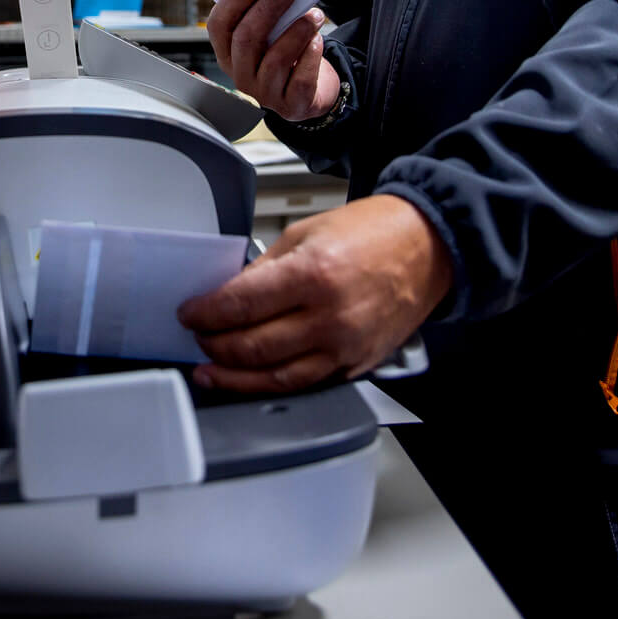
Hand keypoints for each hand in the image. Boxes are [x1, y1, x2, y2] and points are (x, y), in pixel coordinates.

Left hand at [177, 194, 452, 392]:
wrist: (427, 247)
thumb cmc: (373, 233)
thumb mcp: (306, 232)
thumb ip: (265, 268)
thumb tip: (230, 294)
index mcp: (312, 274)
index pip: (240, 304)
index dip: (205, 312)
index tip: (190, 313)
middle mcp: (329, 317)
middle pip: (252, 346)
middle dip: (214, 344)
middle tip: (198, 337)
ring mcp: (345, 346)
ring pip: (275, 378)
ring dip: (234, 378)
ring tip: (211, 371)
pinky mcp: (357, 364)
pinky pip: (306, 384)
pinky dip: (272, 386)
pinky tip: (252, 380)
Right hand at [206, 0, 341, 121]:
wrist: (309, 93)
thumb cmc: (285, 54)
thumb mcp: (268, 38)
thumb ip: (263, 17)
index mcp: (227, 54)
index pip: (218, 27)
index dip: (233, 3)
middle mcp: (240, 76)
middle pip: (246, 39)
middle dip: (267, 9)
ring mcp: (265, 94)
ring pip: (276, 59)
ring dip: (296, 31)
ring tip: (314, 15)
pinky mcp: (291, 105)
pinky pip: (300, 79)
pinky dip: (311, 55)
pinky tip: (317, 40)